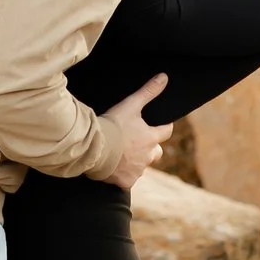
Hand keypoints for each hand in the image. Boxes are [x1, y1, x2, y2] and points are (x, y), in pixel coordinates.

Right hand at [104, 73, 170, 190]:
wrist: (92, 148)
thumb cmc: (112, 126)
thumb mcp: (130, 105)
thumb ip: (148, 91)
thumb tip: (164, 77)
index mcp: (151, 138)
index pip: (166, 131)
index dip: (164, 127)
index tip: (159, 125)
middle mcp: (148, 156)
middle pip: (157, 152)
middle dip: (150, 147)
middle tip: (136, 142)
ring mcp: (137, 170)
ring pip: (142, 165)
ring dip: (136, 160)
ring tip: (121, 153)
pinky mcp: (126, 182)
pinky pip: (129, 178)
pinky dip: (123, 174)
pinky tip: (113, 166)